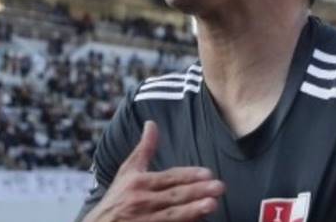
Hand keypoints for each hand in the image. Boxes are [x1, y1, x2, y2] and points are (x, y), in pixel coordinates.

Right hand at [83, 121, 224, 221]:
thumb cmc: (116, 198)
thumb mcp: (127, 171)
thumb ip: (144, 149)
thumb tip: (152, 123)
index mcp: (139, 182)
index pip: (169, 178)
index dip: (189, 175)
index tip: (208, 173)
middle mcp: (142, 201)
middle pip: (174, 195)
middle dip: (197, 191)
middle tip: (219, 187)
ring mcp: (145, 220)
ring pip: (173, 215)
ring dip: (193, 210)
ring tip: (212, 204)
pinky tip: (199, 221)